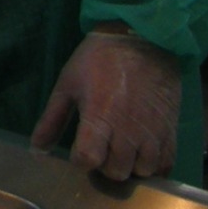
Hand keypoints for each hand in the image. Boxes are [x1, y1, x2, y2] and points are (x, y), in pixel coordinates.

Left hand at [31, 27, 181, 180]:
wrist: (142, 37)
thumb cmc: (99, 58)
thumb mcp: (68, 83)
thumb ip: (52, 119)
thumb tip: (37, 150)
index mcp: (100, 117)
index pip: (88, 160)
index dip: (80, 159)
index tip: (80, 148)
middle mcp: (128, 130)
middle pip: (115, 171)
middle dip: (104, 164)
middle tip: (102, 147)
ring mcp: (152, 131)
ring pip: (141, 171)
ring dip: (129, 165)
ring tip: (122, 149)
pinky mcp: (171, 129)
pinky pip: (165, 164)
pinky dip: (154, 166)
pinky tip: (142, 153)